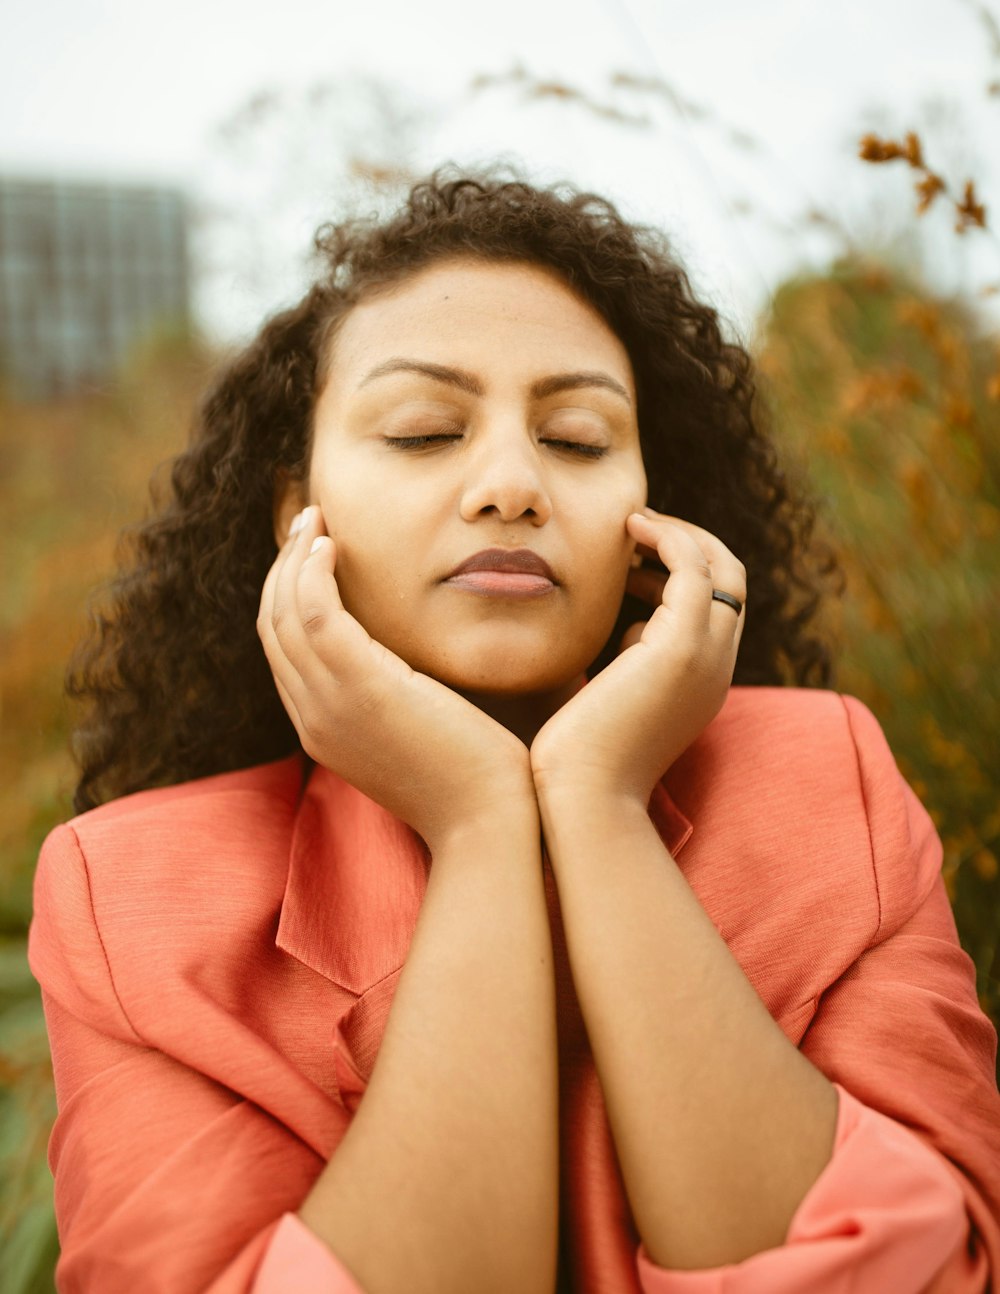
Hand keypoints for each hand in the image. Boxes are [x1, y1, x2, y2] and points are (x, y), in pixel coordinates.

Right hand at [257, 506, 533, 850]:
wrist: (489, 820)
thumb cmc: (472, 776)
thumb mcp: (417, 732)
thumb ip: (396, 697)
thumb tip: (409, 663)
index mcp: (322, 729)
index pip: (283, 652)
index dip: (287, 597)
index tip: (310, 556)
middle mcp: (312, 718)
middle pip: (272, 627)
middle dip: (282, 569)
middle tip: (307, 524)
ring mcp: (329, 706)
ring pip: (283, 614)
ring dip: (294, 559)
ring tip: (316, 522)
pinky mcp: (361, 688)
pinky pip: (314, 613)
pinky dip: (312, 572)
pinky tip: (331, 545)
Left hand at [530, 507, 745, 806]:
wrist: (584, 798)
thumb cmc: (578, 759)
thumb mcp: (613, 698)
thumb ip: (628, 663)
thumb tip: (626, 630)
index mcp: (702, 683)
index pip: (717, 609)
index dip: (681, 573)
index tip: (631, 560)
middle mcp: (717, 668)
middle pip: (731, 581)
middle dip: (689, 544)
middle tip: (638, 529)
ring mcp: (707, 657)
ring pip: (721, 567)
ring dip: (679, 535)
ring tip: (631, 525)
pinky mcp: (683, 647)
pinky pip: (694, 568)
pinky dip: (668, 538)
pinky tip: (629, 530)